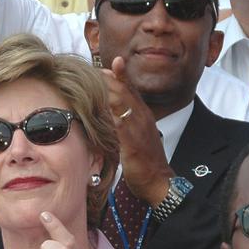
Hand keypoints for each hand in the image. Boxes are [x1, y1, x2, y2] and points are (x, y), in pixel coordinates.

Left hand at [104, 56, 173, 205]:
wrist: (158, 181)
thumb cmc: (146, 160)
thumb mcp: (138, 135)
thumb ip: (127, 122)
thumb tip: (112, 114)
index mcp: (144, 115)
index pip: (130, 89)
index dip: (117, 76)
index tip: (101, 68)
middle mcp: (142, 117)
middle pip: (123, 90)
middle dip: (106, 78)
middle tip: (90, 70)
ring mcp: (138, 129)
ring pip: (121, 102)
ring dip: (105, 90)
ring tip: (89, 81)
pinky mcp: (131, 143)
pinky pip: (118, 124)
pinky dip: (106, 114)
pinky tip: (94, 108)